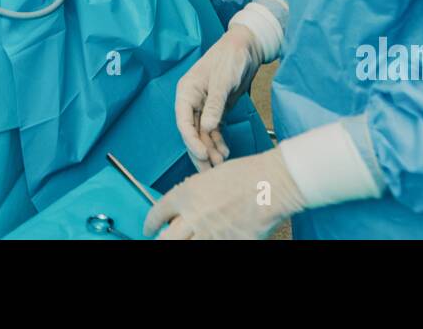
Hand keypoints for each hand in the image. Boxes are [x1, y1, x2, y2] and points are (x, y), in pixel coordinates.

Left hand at [144, 149, 304, 239]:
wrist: (272, 183)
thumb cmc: (246, 173)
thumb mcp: (210, 177)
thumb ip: (193, 194)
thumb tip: (184, 209)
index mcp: (187, 194)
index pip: (158, 214)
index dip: (150, 224)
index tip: (149, 228)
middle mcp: (194, 216)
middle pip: (166, 239)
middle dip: (161, 240)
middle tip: (161, 239)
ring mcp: (212, 233)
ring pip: (185, 247)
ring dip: (183, 244)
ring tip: (187, 241)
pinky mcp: (231, 243)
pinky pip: (213, 250)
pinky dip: (209, 245)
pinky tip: (213, 240)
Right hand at [176, 24, 263, 169]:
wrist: (247, 47)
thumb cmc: (230, 57)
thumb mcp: (222, 80)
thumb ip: (214, 104)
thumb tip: (207, 128)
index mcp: (186, 92)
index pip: (183, 121)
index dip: (191, 140)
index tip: (203, 154)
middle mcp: (192, 101)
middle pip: (191, 132)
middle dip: (199, 151)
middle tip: (208, 171)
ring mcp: (204, 107)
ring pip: (203, 135)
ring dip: (210, 150)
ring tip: (221, 164)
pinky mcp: (216, 110)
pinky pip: (213, 131)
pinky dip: (218, 142)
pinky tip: (225, 152)